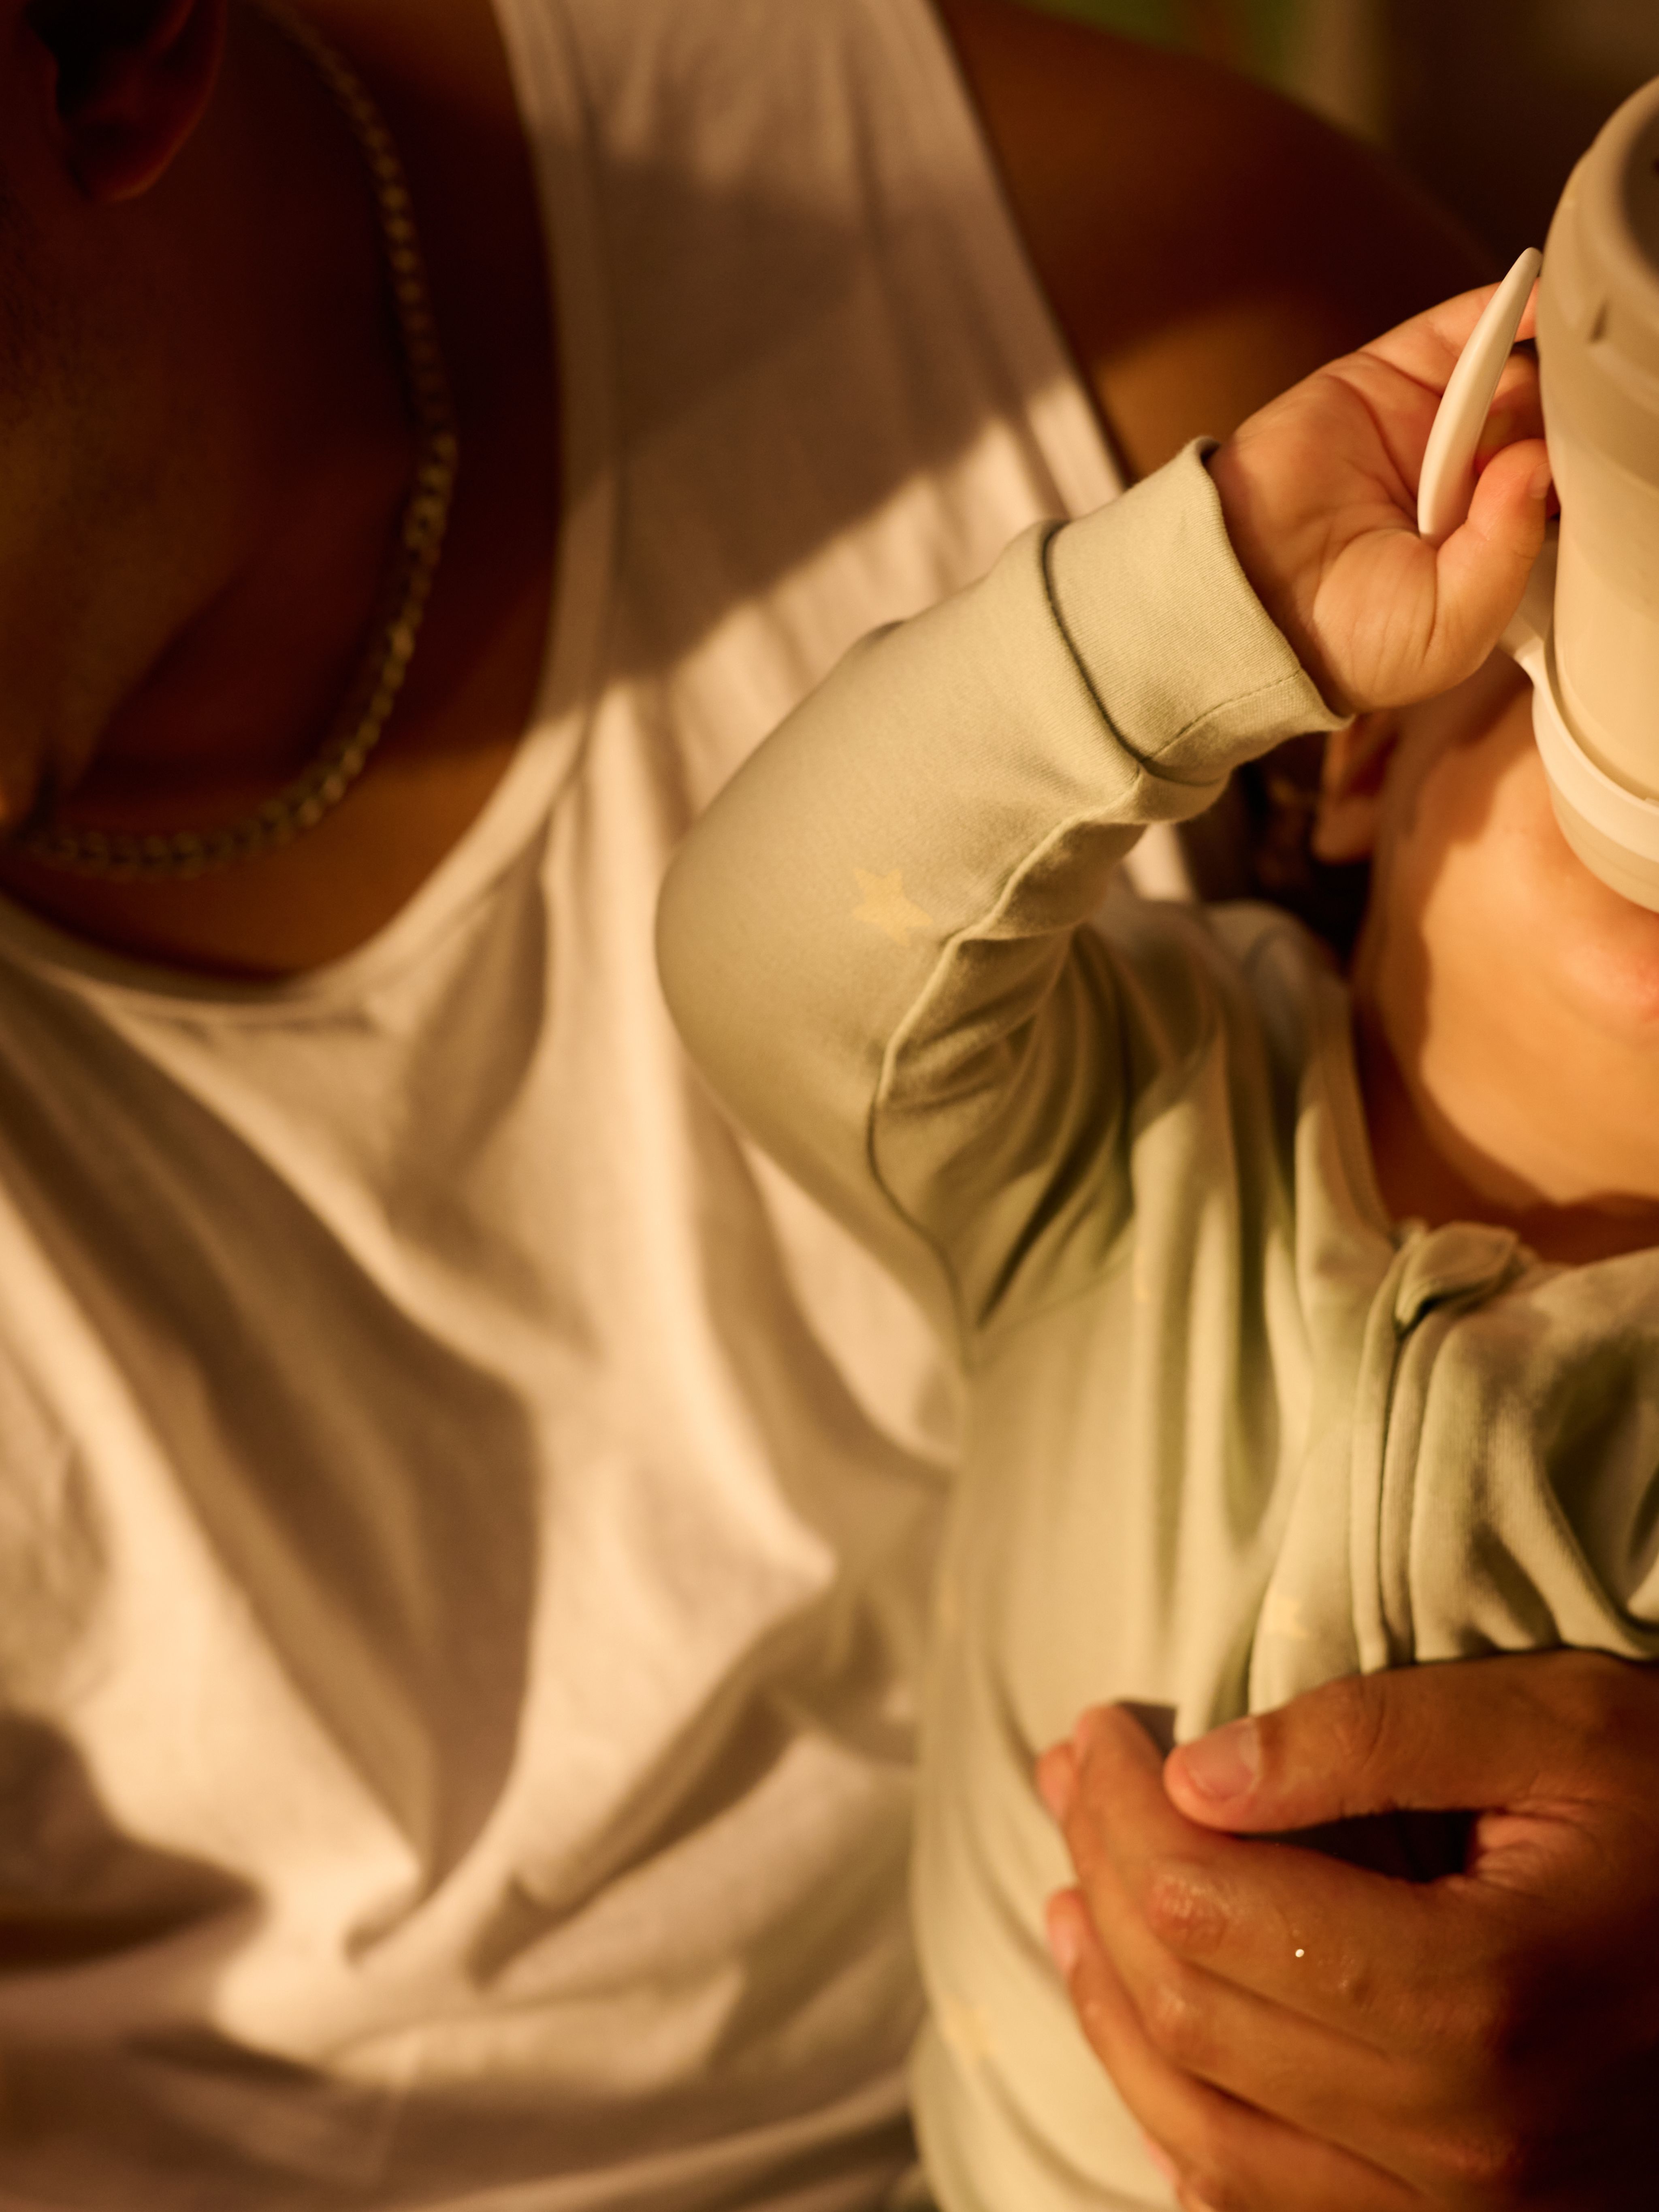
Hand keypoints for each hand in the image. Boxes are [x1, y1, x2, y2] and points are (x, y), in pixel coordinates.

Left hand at [1039, 1652, 1658, 2209]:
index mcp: (1479, 1998)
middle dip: (1102, 1876)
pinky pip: (1272, 2209)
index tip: (1100, 1730)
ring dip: (1110, 2003)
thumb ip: (1373, 1736)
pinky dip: (1182, 2123)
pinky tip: (1147, 2042)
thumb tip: (1203, 1774)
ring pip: (1203, 2126)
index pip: (1209, 1903)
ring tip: (1067, 1901)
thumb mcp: (1557, 1727)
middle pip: (1191, 2005)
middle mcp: (1461, 2139)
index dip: (1126, 1807)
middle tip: (1073, 1779)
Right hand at [1208, 283, 1550, 715]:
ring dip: (1547, 369)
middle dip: (1569, 424)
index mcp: (1488, 546)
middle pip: (1547, 427)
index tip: (1598, 476)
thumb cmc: (1340, 641)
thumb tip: (1539, 462)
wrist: (1245, 601)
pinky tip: (1544, 301)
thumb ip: (1508, 551)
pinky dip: (1510, 308)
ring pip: (1516, 373)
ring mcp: (1430, 426)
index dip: (1583, 478)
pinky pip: (1464, 332)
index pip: (1560, 494)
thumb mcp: (1451, 627)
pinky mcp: (1389, 378)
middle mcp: (1467, 483)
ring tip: (1561, 381)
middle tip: (1570, 437)